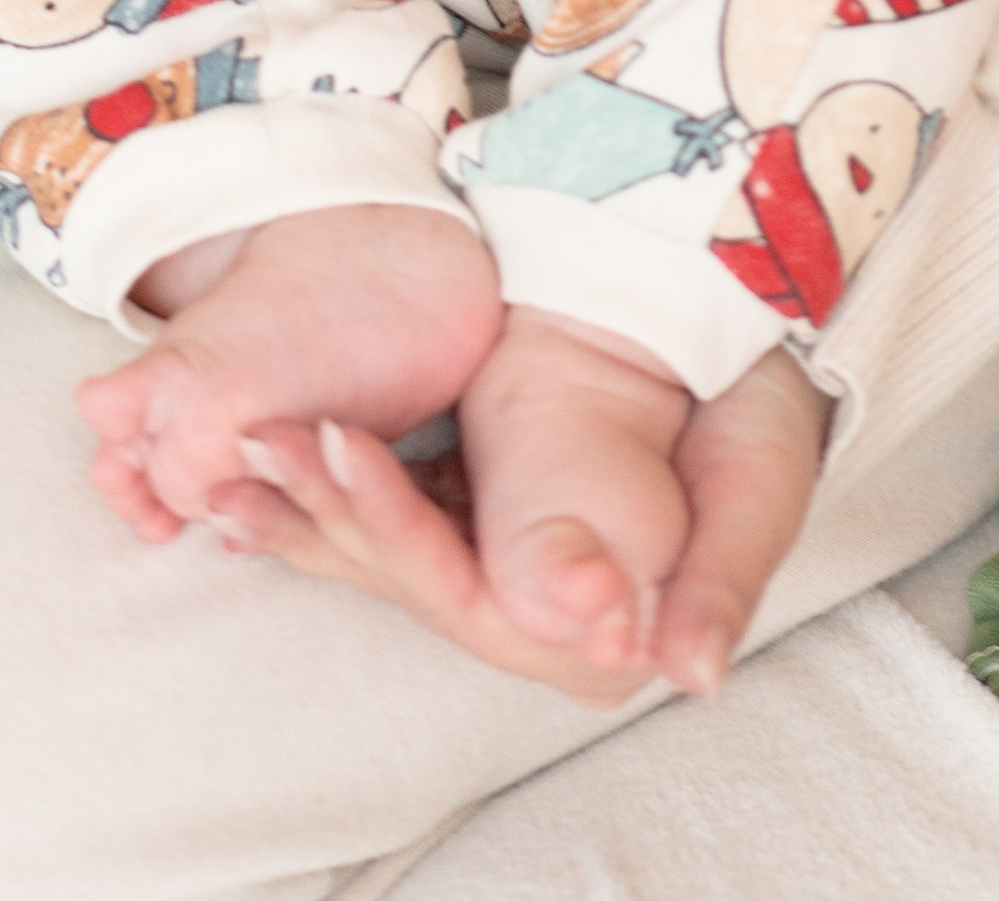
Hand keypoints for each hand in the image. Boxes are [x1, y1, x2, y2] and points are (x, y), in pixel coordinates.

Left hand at [201, 346, 827, 704]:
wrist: (745, 327)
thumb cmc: (764, 404)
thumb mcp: (755, 477)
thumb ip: (717, 579)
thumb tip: (686, 672)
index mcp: (608, 635)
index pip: (478, 602)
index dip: (402, 535)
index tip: (344, 450)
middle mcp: (543, 622)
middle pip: (413, 581)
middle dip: (329, 510)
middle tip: (258, 435)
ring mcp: (502, 570)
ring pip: (384, 554)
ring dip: (305, 503)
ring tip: (234, 447)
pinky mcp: (476, 521)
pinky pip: (384, 516)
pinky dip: (322, 488)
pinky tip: (255, 463)